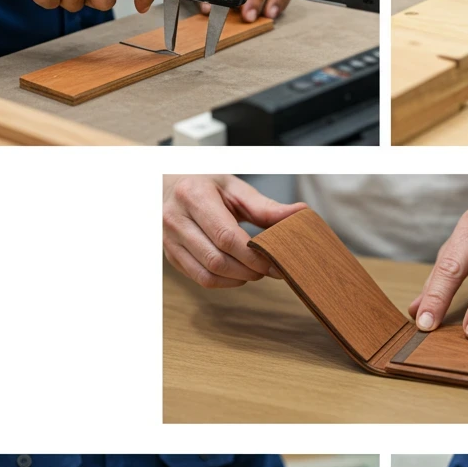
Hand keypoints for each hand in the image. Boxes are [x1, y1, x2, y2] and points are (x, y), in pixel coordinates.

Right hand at [162, 175, 305, 288]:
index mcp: (193, 196)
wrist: (167, 186)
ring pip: (208, 273)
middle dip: (249, 270)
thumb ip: (266, 206)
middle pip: (217, 259)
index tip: (275, 262)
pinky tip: (238, 273)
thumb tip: (300, 214)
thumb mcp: (234, 188)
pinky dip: (224, 281)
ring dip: (238, 278)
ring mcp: (169, 239)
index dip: (253, 256)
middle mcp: (175, 219)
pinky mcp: (170, 255)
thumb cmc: (205, 185)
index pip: (226, 236)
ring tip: (255, 270)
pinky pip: (199, 278)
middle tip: (269, 268)